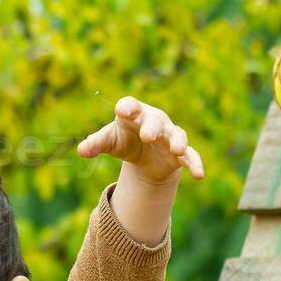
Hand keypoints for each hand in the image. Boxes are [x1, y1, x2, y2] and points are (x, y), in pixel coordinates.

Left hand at [77, 97, 204, 183]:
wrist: (143, 157)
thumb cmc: (124, 141)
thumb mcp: (109, 142)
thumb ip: (96, 144)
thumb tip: (81, 150)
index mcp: (135, 114)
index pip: (131, 106)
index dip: (127, 107)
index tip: (122, 111)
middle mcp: (155, 122)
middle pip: (155, 121)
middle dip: (152, 127)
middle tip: (147, 135)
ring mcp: (169, 137)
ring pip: (177, 136)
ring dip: (177, 141)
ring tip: (177, 149)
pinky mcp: (180, 154)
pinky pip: (191, 156)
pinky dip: (196, 164)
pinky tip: (199, 174)